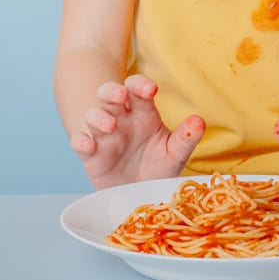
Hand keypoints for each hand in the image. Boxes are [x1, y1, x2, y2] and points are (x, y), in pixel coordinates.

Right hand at [70, 74, 204, 189]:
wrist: (139, 194)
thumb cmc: (157, 167)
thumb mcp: (175, 153)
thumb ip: (186, 137)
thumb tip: (199, 121)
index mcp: (142, 113)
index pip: (138, 89)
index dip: (141, 85)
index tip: (151, 89)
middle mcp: (121, 120)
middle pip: (109, 94)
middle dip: (112, 90)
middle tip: (121, 95)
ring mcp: (104, 136)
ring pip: (93, 115)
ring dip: (98, 116)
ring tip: (111, 125)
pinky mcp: (91, 156)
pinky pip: (79, 142)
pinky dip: (80, 141)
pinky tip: (88, 145)